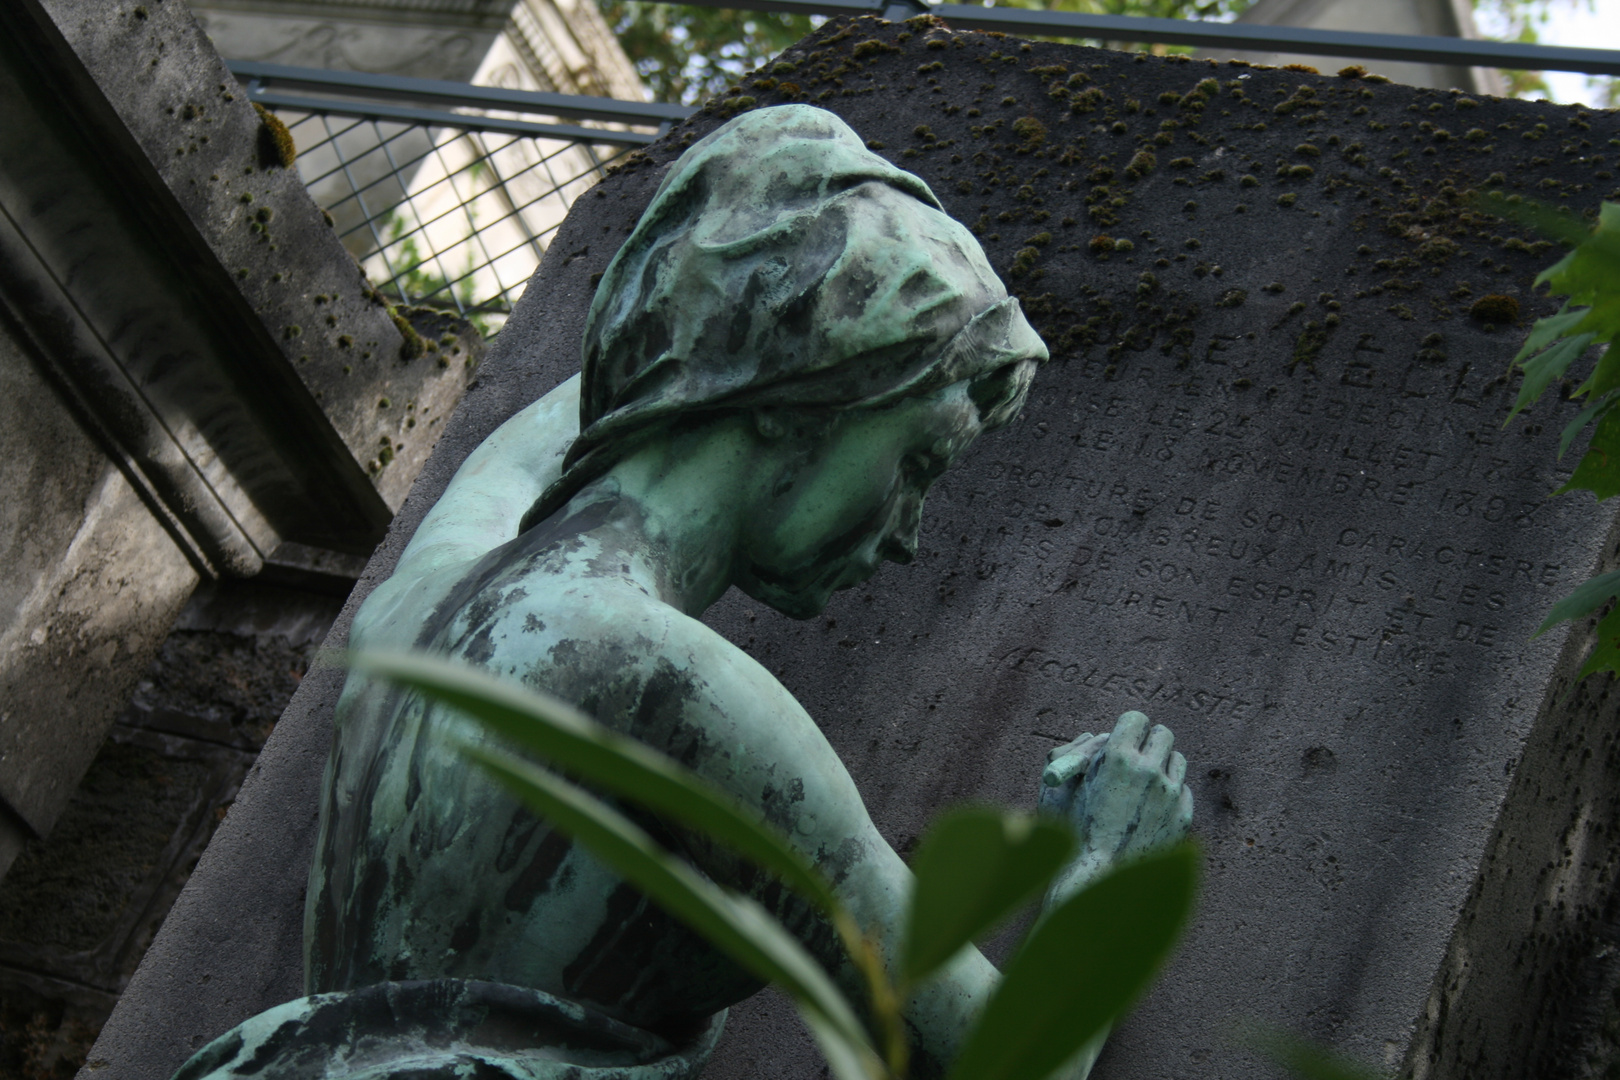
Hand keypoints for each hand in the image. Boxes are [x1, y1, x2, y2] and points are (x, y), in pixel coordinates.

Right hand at [1038, 711, 1192, 899]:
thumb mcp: (1057, 787)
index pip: (1136, 719)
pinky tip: (1151, 809)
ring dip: (1162, 766)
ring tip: (1144, 783)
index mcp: (1117, 758)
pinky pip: (1183, 791)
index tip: (1124, 736)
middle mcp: (1149, 771)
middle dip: (1149, 741)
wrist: (1098, 881)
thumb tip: (1095, 737)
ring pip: (1177, 760)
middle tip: (1138, 753)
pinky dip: (1170, 795)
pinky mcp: (1183, 817)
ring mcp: (1170, 795)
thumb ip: (1075, 755)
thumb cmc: (1070, 833)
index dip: (1128, 726)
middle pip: (1163, 734)